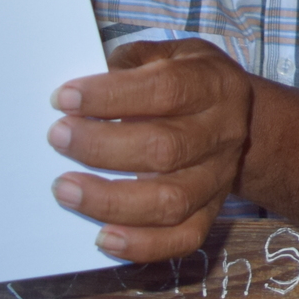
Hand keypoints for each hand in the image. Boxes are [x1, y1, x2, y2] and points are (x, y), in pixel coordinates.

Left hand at [50, 39, 252, 262]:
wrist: (241, 119)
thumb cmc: (189, 82)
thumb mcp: (170, 54)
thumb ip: (130, 64)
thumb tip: (80, 93)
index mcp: (214, 85)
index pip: (165, 90)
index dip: (112, 96)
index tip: (63, 99)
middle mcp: (222, 133)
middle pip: (164, 149)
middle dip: (101, 146)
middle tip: (57, 138)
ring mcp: (218, 178)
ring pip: (170, 202)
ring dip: (110, 200)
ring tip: (64, 189)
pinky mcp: (210, 212)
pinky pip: (181, 239)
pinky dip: (141, 245)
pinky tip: (102, 236)